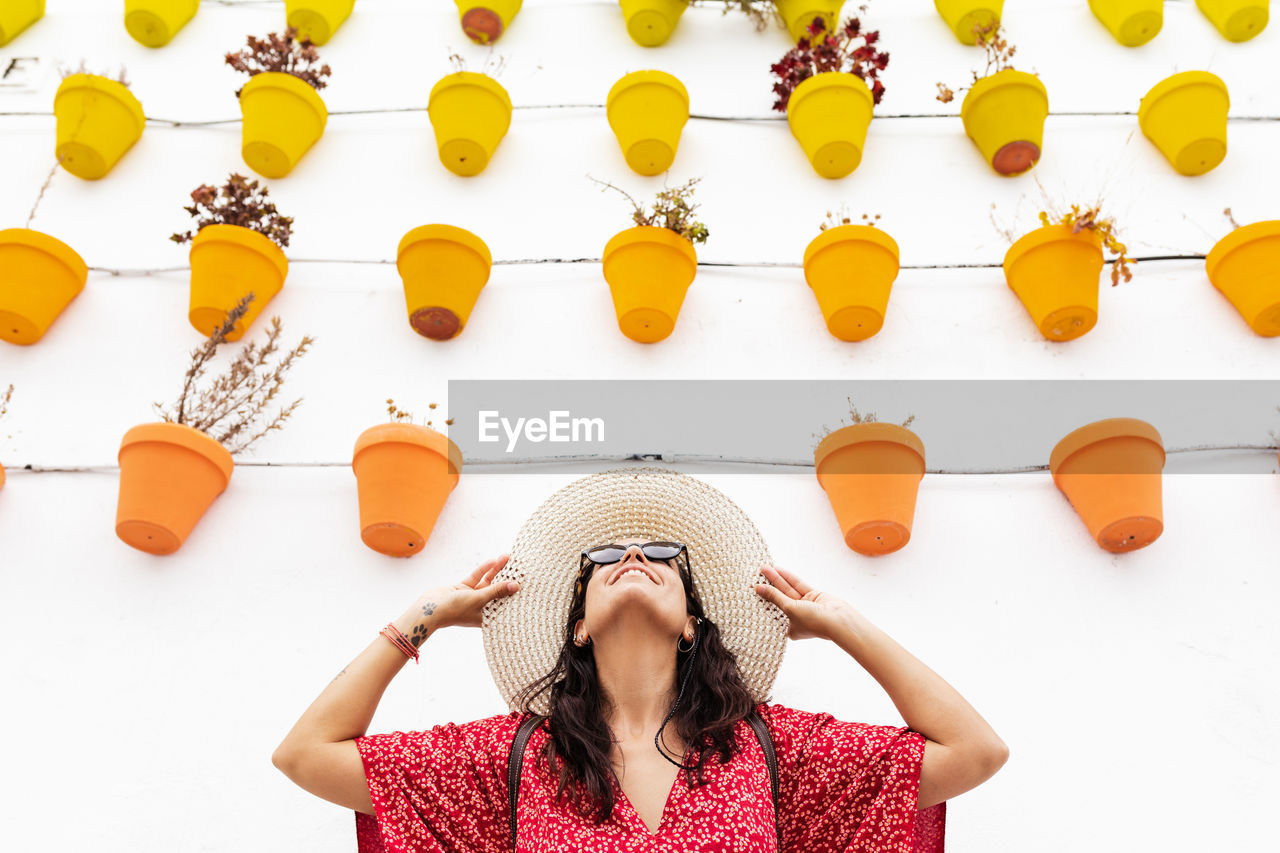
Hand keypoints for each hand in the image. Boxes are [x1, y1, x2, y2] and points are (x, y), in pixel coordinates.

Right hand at [398, 555, 518, 641]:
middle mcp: (482, 607)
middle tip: (520, 567)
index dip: (516, 594)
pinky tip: (493, 560)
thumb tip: (516, 585)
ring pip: (488, 581)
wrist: (429, 609)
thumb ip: (497, 591)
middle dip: (508, 578)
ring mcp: (472, 597)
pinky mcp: (463, 588)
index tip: (528, 583)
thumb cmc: (455, 610)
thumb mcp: (480, 599)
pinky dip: (484, 569)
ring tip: (507, 557)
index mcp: (488, 617)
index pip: (506, 604)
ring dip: (497, 570)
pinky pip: (477, 577)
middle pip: (499, 590)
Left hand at [754, 565, 859, 640]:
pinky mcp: (813, 596)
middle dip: (768, 586)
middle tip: (756, 574)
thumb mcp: (789, 609)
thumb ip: (774, 597)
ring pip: (787, 590)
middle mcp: (795, 617)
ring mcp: (804, 606)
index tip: (752, 589)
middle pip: (778, 598)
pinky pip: (798, 586)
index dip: (762, 599)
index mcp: (788, 628)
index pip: (771, 611)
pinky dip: (789, 578)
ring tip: (765, 568)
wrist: (839, 620)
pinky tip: (778, 569)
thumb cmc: (814, 622)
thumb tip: (759, 588)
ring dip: (777, 579)